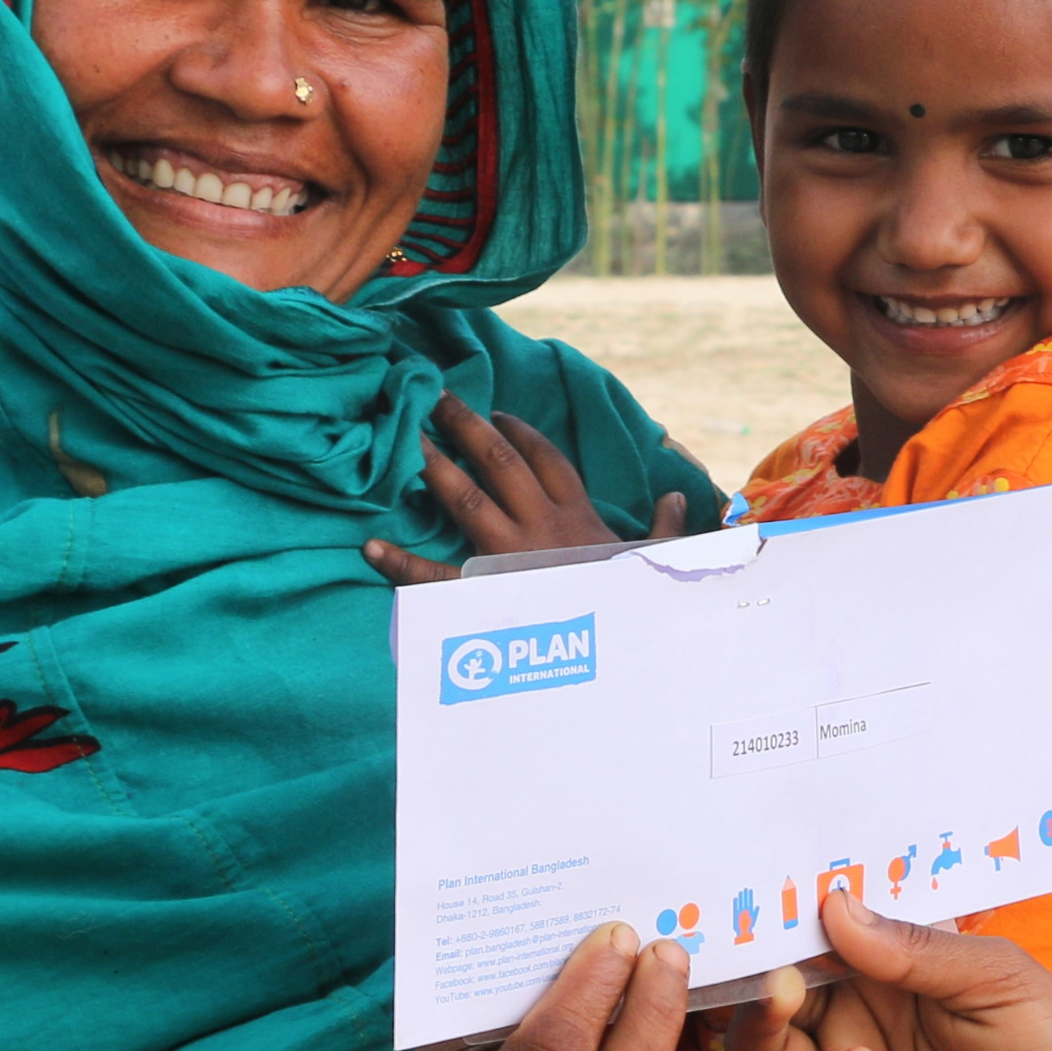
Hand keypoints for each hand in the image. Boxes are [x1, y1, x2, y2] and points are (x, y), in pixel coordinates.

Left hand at [364, 394, 690, 585]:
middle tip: (435, 396)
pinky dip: (401, 565)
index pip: (548, 462)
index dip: (523, 434)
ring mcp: (510, 558)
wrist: (617, 654)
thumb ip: (666, 528)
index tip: (499, 415)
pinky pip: (436, 579)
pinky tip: (370, 547)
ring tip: (406, 439)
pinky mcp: (487, 596)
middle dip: (466, 427)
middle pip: (500, 463)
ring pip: (467, 500)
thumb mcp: (656, 563)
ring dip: (433, 468)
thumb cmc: (634, 608)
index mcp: (578, 518)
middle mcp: (540, 527)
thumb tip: (681, 498)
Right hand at [723, 892, 1051, 1050]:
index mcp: (885, 966)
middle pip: (775, 989)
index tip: (754, 886)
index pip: (815, 933)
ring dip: (764, 1020)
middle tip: (750, 942)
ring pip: (769, 1050)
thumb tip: (834, 905)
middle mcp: (855, 1019)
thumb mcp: (998, 979)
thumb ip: (917, 950)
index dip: (784, 912)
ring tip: (782, 991)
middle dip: (755, 964)